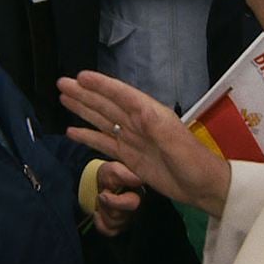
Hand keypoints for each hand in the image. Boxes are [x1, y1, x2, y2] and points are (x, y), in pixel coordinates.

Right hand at [58, 71, 230, 217]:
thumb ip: (157, 127)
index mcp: (150, 114)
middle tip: (61, 82)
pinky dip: (87, 136)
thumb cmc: (193, 162)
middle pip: (106, 104)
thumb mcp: (177, 143)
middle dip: (84, 93)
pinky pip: (103, 143)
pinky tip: (72, 131)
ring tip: (63, 97)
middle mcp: (138, 122)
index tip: (81, 76)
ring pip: (102, 120)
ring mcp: (131, 139)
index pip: (121, 95)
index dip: (101, 85)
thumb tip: (137, 109)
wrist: (201, 186)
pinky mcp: (128, 157)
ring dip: (83, 109)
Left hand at [94, 161, 142, 236]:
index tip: (104, 193)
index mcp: (140, 194)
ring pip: (113, 224)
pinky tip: (98, 213)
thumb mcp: (114, 170)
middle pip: (119, 215)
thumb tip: (138, 180)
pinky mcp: (121, 227)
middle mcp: (138, 209)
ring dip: (102, 211)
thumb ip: (124, 175)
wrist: (100, 181)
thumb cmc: (109, 175)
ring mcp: (130, 219)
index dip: (114, 201)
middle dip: (105, 204)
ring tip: (101, 201)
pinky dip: (100, 223)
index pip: (132, 204)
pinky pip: (109, 232)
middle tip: (101, 194)